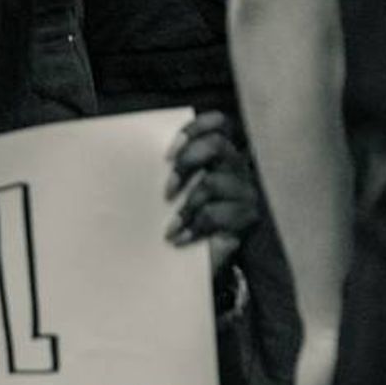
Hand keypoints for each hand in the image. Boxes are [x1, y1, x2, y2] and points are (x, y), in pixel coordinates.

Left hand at [165, 110, 259, 265]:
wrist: (195, 260)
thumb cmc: (181, 219)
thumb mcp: (173, 190)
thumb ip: (169, 168)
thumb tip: (138, 153)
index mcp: (217, 155)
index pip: (217, 124)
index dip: (195, 129)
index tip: (168, 153)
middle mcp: (234, 167)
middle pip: (217, 144)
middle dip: (188, 160)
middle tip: (167, 189)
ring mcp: (244, 190)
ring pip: (212, 183)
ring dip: (185, 207)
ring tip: (170, 226)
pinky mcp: (247, 216)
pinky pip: (215, 214)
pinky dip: (192, 227)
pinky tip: (179, 238)